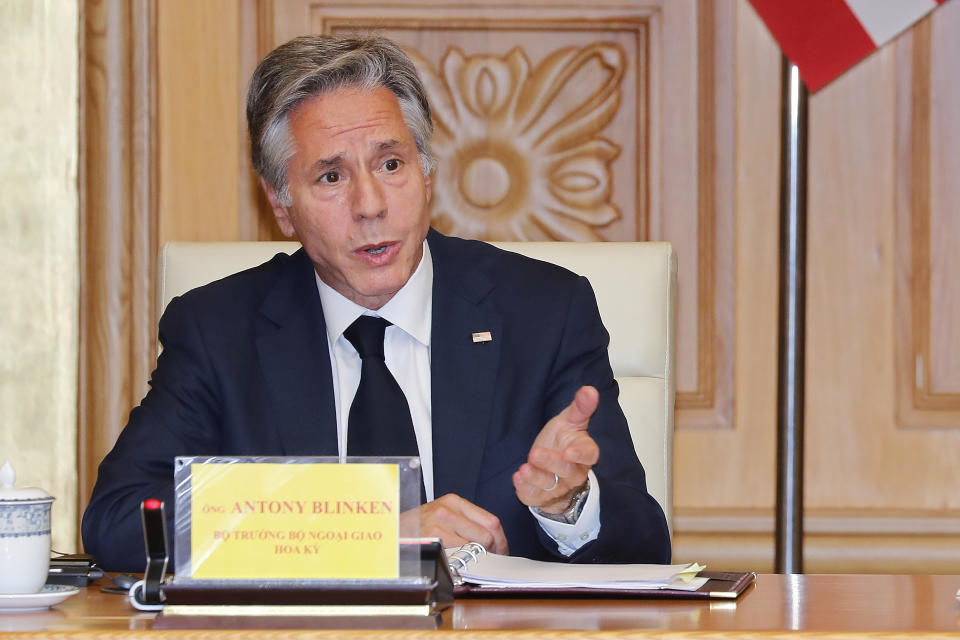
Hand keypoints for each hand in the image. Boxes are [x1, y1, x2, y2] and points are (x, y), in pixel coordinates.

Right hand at [400, 493, 508, 554]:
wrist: (388, 532)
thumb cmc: (416, 528)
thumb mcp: (441, 516)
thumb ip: (465, 522)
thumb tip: (493, 539)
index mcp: (453, 501)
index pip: (492, 520)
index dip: (501, 540)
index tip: (501, 551)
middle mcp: (447, 509)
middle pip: (488, 534)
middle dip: (493, 552)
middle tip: (490, 561)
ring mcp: (439, 523)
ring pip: (476, 546)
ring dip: (479, 558)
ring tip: (473, 563)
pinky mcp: (432, 538)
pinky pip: (459, 554)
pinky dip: (463, 563)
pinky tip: (457, 564)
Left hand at [512, 385, 599, 513]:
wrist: (553, 471)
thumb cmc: (563, 442)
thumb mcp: (570, 422)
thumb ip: (580, 407)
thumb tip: (590, 389)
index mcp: (584, 454)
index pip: (588, 455)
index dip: (580, 454)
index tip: (569, 451)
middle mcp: (574, 473)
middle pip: (566, 470)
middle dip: (550, 462)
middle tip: (535, 453)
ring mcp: (558, 487)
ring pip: (549, 485)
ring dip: (536, 478)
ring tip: (524, 468)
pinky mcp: (541, 496)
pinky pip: (534, 495)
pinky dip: (525, 488)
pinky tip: (517, 478)